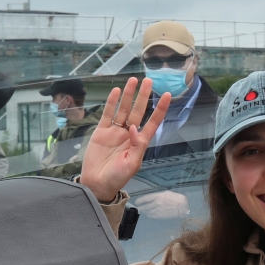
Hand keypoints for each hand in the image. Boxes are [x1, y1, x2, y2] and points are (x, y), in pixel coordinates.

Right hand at [81, 77, 170, 202]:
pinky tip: (117, 91)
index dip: (160, 109)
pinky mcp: (101, 132)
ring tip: (133, 80)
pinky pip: (108, 114)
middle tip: (149, 80)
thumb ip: (137, 145)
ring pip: (124, 109)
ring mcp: (115, 132)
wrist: (97, 184)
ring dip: (129, 95)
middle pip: (138, 111)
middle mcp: (129, 134)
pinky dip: (112, 103)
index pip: (152, 122)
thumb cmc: (117, 177)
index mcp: (140, 143)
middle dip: (143, 96)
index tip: (167, 95)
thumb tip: (135, 127)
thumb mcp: (132, 164)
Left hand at [134, 191, 189, 219]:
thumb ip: (159, 196)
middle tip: (138, 209)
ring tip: (143, 211)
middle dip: (140, 208)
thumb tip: (154, 198)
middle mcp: (156, 204)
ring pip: (148, 212)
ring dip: (145, 212)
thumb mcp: (167, 193)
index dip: (140, 201)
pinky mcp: (160, 216)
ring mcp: (158, 211)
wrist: (183, 207)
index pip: (145, 199)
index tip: (137, 202)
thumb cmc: (177, 198)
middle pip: (145, 207)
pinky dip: (150, 215)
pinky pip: (152, 216)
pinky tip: (149, 215)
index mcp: (158, 196)